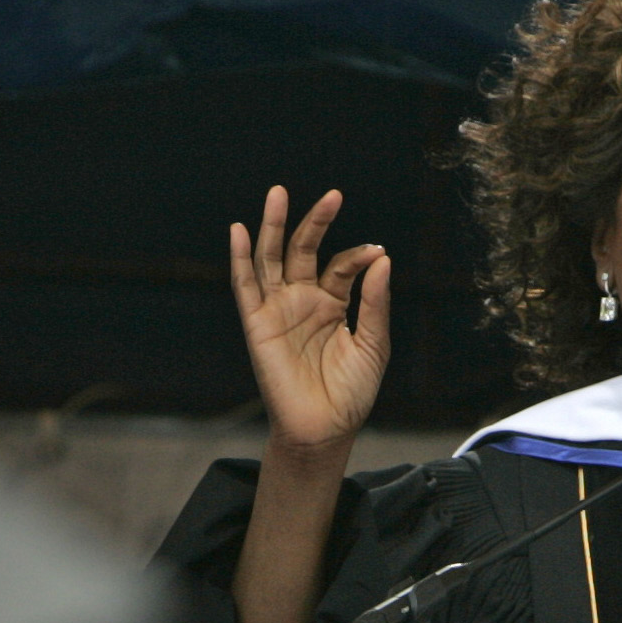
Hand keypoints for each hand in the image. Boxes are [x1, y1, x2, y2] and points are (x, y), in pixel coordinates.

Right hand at [230, 186, 391, 460]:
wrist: (324, 429)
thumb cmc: (351, 393)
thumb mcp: (373, 344)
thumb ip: (375, 303)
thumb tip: (382, 258)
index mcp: (333, 304)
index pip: (343, 266)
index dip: (359, 256)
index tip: (377, 252)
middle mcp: (303, 300)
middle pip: (305, 250)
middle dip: (316, 222)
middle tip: (334, 196)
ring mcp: (279, 309)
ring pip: (272, 259)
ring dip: (274, 227)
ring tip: (279, 194)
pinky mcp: (258, 324)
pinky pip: (245, 286)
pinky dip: (240, 258)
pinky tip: (239, 231)